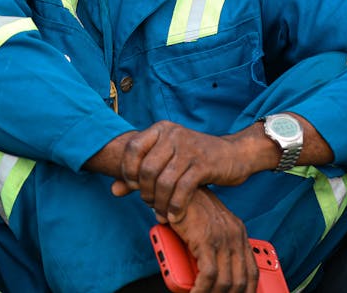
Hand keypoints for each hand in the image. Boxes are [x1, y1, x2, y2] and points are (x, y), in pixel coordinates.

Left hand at [110, 121, 255, 222]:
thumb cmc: (194, 158)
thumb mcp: (167, 159)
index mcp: (160, 129)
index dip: (128, 170)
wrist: (233, 154)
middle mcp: (173, 135)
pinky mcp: (203, 164)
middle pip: (147, 169)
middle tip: (149, 203)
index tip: (132, 186)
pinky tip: (174, 216)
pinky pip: (182, 189)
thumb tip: (113, 190)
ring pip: (164, 181)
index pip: (132, 148)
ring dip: (159, 202)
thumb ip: (140, 173)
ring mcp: (188, 148)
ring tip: (161, 212)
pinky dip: (176, 206)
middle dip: (145, 192)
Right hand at [172, 189, 257, 292]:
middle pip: (240, 280)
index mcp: (238, 233)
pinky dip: (202, 289)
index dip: (247, 290)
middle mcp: (235, 237)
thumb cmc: (187, 205)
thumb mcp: (207, 225)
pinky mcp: (206, 241)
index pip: (251, 271)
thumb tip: (207, 268)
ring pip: (225, 281)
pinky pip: (208, 275)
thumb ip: (213, 243)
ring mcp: (222, 239)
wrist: (176, 186)